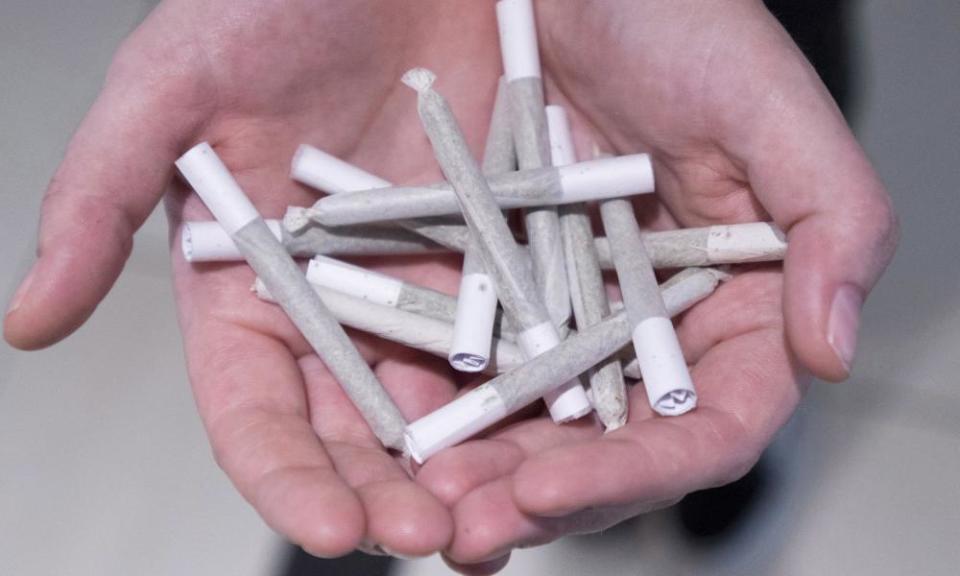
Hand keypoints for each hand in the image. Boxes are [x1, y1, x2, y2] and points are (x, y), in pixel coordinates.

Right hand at [3, 0, 510, 558]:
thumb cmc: (278, 1)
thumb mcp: (174, 87)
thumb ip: (98, 199)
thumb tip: (26, 320)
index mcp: (249, 292)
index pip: (257, 414)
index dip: (288, 480)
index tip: (330, 530)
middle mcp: (336, 307)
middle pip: (358, 430)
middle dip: (389, 495)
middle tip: (432, 538)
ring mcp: (423, 288)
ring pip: (446, 405)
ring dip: (471, 467)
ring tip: (503, 512)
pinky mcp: (498, 260)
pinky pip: (522, 338)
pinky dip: (539, 390)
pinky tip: (566, 432)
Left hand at [413, 0, 896, 571]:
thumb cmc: (666, 14)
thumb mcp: (764, 100)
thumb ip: (830, 218)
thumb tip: (830, 348)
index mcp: (720, 302)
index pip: (705, 423)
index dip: (641, 470)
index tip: (561, 488)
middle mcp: (633, 324)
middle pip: (600, 448)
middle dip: (540, 500)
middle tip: (473, 531)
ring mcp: (548, 313)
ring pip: (519, 426)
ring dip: (471, 479)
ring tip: (419, 508)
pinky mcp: (473, 286)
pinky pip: (446, 363)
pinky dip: (420, 406)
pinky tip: (383, 438)